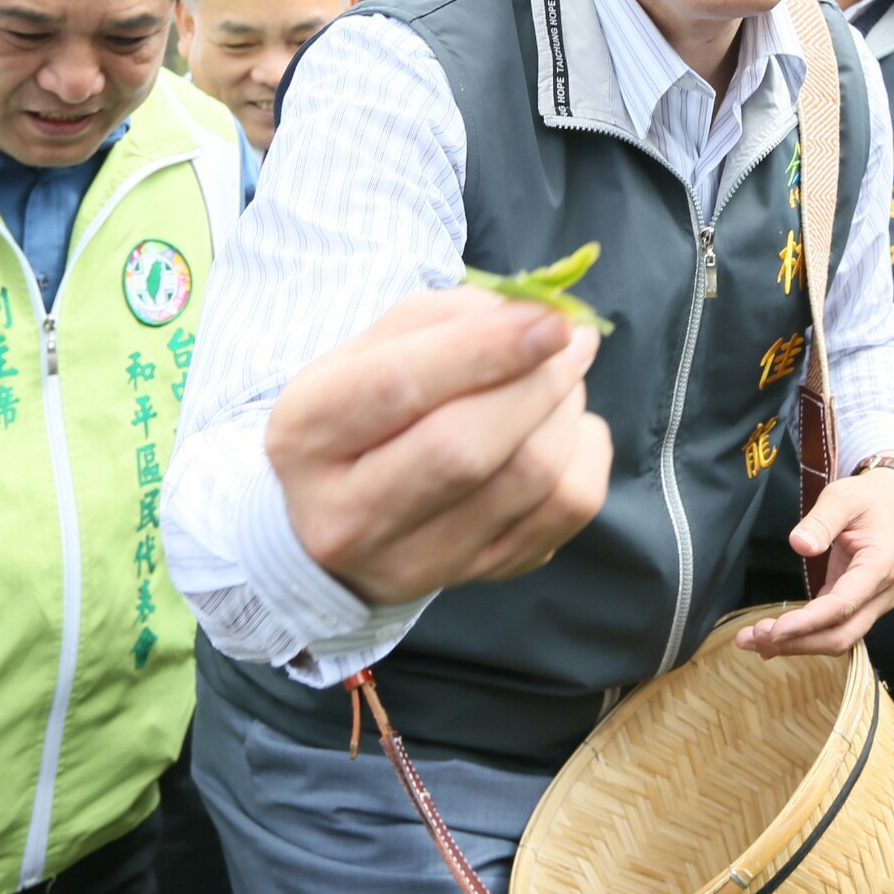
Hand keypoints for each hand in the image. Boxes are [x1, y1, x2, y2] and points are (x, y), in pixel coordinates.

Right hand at [265, 287, 612, 605]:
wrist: (336, 515)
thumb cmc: (361, 412)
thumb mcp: (370, 349)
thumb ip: (445, 319)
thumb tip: (535, 316)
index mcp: (308, 433)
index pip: (398, 388)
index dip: (486, 348)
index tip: (551, 319)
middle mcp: (349, 514)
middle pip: (466, 448)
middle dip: (539, 382)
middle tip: (570, 338)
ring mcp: (413, 561)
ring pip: (528, 481)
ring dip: (565, 412)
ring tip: (562, 377)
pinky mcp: (474, 577)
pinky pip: (563, 514)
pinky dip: (585, 455)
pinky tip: (565, 431)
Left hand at [734, 468, 893, 657]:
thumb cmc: (869, 501)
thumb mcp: (843, 498)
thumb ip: (822, 521)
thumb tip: (799, 545)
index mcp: (880, 566)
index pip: (843, 605)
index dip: (809, 622)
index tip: (775, 629)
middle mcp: (881, 594)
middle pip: (841, 635)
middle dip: (797, 642)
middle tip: (753, 637)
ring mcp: (872, 604)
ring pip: (837, 639)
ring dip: (796, 644)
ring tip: (753, 640)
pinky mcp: (858, 606)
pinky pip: (833, 629)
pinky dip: (804, 636)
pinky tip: (773, 638)